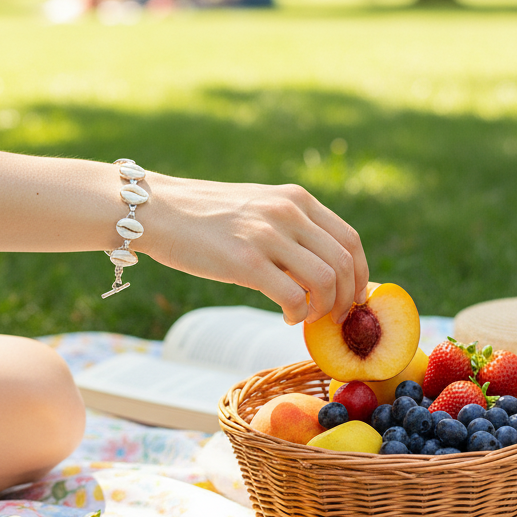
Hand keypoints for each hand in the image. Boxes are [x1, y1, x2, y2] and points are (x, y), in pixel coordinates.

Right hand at [135, 175, 367, 325]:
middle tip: (333, 317)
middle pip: (344, 264)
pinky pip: (294, 296)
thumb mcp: (258, 207)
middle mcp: (288, 212)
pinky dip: (298, 314)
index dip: (359, 275)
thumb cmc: (204, 216)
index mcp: (296, 198)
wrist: (156, 210)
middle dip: (346, 299)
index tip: (352, 297)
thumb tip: (323, 269)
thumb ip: (291, 228)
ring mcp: (267, 235)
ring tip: (307, 316)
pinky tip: (285, 316)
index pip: (350, 240)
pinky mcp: (245, 261)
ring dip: (324, 309)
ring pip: (326, 282)